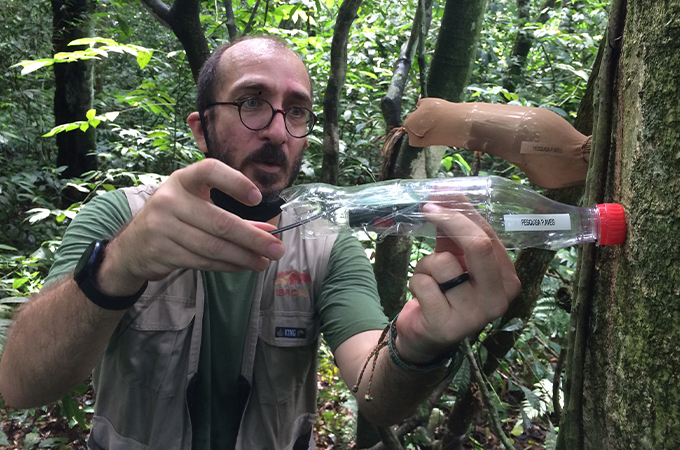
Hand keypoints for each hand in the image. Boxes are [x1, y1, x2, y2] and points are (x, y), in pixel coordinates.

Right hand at [97, 159, 285, 295]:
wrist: (132, 245)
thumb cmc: (175, 218)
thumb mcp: (197, 205)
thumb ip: (233, 215)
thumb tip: (269, 232)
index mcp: (182, 179)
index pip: (210, 170)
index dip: (235, 182)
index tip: (257, 199)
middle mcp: (170, 199)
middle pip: (220, 221)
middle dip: (253, 238)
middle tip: (277, 249)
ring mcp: (162, 226)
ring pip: (213, 246)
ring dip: (243, 257)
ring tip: (264, 262)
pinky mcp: (162, 251)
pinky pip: (203, 261)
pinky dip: (227, 265)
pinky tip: (242, 266)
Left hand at [394, 198, 520, 363]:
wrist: (426, 335)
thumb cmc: (445, 291)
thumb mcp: (453, 256)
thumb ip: (453, 227)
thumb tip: (446, 191)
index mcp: (508, 278)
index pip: (488, 235)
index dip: (461, 212)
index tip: (439, 194)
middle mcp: (499, 298)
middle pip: (478, 245)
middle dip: (449, 221)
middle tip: (427, 208)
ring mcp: (476, 315)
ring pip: (443, 263)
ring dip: (426, 265)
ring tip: (431, 281)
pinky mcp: (448, 326)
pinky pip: (424, 283)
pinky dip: (416, 283)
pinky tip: (423, 297)